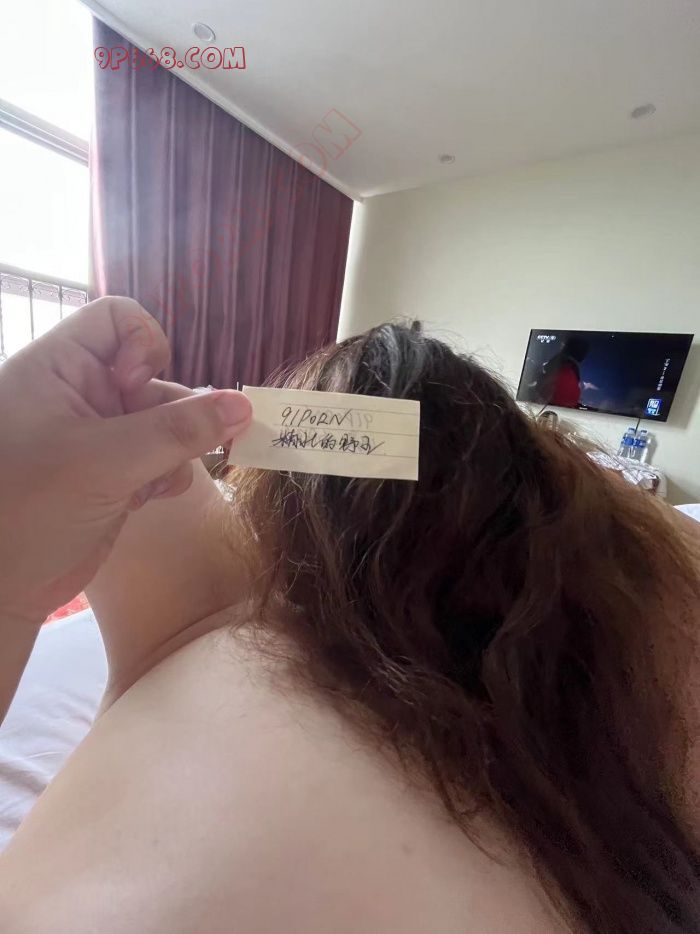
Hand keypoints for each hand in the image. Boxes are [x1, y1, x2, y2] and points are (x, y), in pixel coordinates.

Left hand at [0, 296, 250, 624]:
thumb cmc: (30, 509)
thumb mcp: (106, 461)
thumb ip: (178, 432)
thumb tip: (244, 406)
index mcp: (59, 369)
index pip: (117, 320)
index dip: (143, 345)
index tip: (138, 388)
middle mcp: (79, 395)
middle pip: (152, 376)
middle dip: (175, 412)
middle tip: (191, 446)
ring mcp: (97, 437)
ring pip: (164, 422)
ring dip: (176, 449)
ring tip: (161, 479)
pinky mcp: (111, 475)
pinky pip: (159, 457)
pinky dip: (165, 475)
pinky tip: (148, 498)